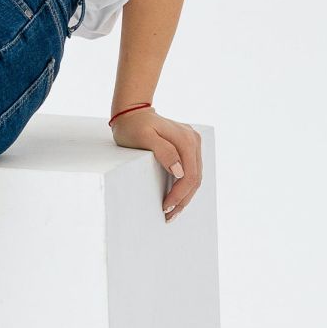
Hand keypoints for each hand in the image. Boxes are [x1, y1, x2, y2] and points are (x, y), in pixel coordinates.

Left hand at [109, 105, 200, 220]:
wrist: (131, 111)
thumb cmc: (133, 125)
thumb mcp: (143, 137)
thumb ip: (163, 152)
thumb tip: (180, 171)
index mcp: (186, 139)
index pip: (189, 175)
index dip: (179, 195)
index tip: (165, 207)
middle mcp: (193, 140)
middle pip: (195, 178)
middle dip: (183, 200)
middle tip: (168, 216)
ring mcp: (192, 142)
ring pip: (195, 176)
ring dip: (185, 196)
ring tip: (172, 212)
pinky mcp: (187, 146)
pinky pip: (191, 170)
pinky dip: (185, 186)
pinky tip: (176, 197)